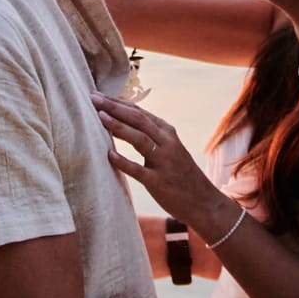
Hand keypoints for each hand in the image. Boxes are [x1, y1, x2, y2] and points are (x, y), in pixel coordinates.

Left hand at [94, 93, 239, 241]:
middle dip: (115, 107)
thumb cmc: (181, 174)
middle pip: (139, 120)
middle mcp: (167, 143)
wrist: (204, 202)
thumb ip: (151, 135)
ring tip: (100, 117)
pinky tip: (109, 155)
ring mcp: (164, 162)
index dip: (118, 102)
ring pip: (140, 139)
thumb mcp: (170, 149)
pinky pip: (139, 171)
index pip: (140, 113)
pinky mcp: (159, 182)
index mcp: (167, 133)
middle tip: (93, 98)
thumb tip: (123, 120)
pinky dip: (124, 161)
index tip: (99, 95)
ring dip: (119, 127)